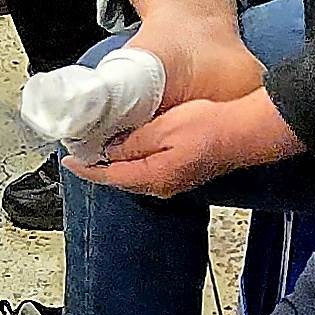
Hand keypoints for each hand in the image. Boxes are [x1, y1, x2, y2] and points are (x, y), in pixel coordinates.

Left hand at [68, 91, 297, 198]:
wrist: (245, 132)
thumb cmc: (210, 128)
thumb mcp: (161, 130)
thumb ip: (132, 142)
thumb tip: (109, 150)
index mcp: (153, 177)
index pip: (109, 176)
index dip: (86, 168)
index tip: (69, 160)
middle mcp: (162, 185)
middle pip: (120, 178)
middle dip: (99, 166)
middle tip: (82, 150)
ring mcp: (175, 181)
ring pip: (135, 174)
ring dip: (117, 162)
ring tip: (103, 146)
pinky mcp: (184, 172)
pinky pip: (150, 169)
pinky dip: (135, 159)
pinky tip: (134, 145)